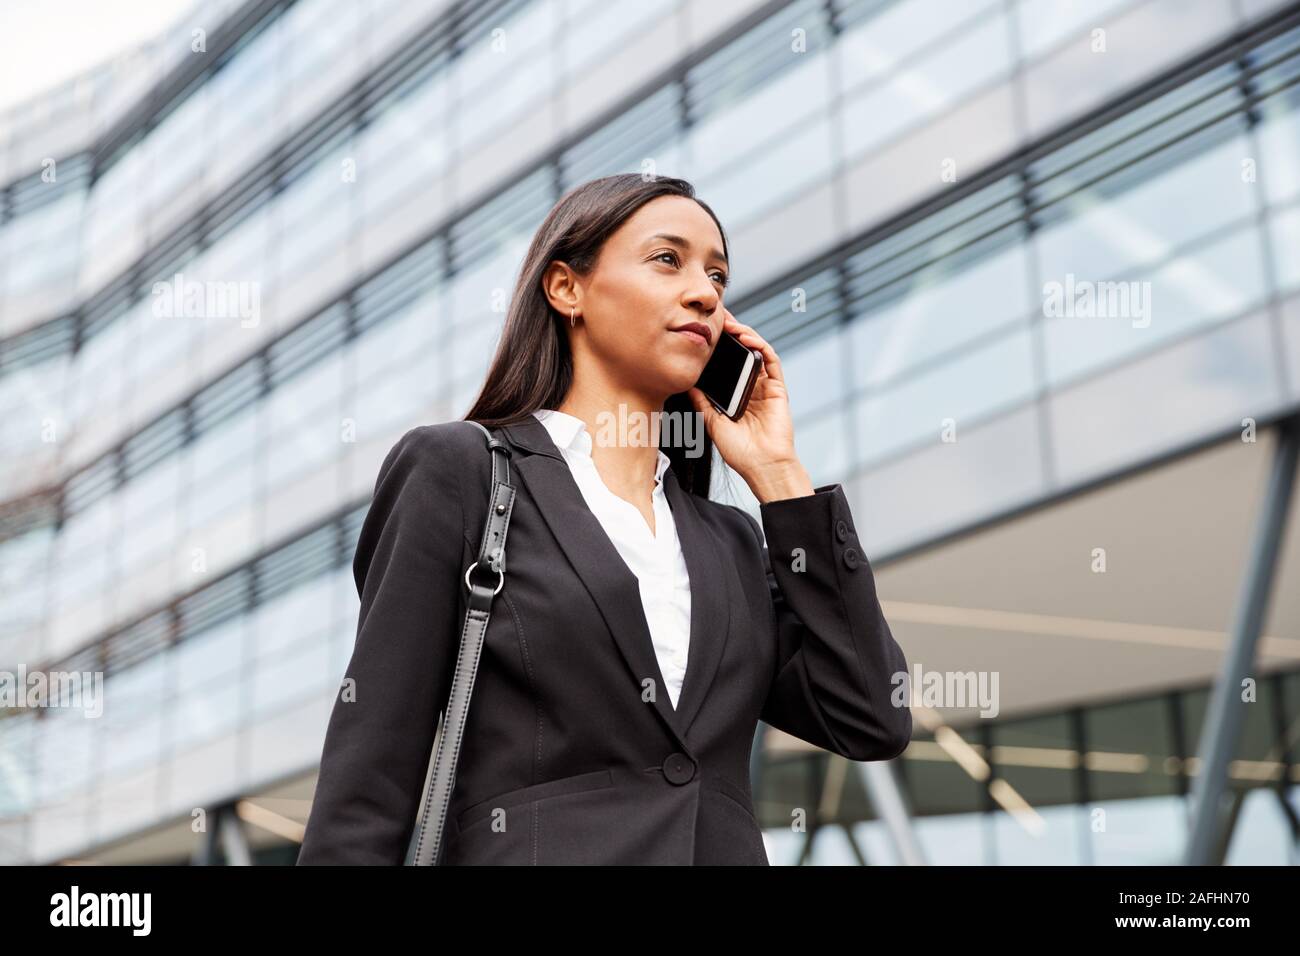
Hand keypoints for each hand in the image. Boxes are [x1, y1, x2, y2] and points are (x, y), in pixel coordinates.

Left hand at [686, 309, 813, 501]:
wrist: (761, 466)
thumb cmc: (739, 451)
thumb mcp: (712, 423)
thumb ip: (703, 401)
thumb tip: (688, 383)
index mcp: (735, 395)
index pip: (726, 364)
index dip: (717, 347)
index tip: (702, 333)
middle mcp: (751, 388)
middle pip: (741, 353)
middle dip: (730, 333)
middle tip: (715, 317)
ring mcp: (765, 387)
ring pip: (756, 352)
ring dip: (744, 334)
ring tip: (729, 323)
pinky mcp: (777, 388)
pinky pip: (770, 361)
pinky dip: (760, 346)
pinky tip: (747, 338)